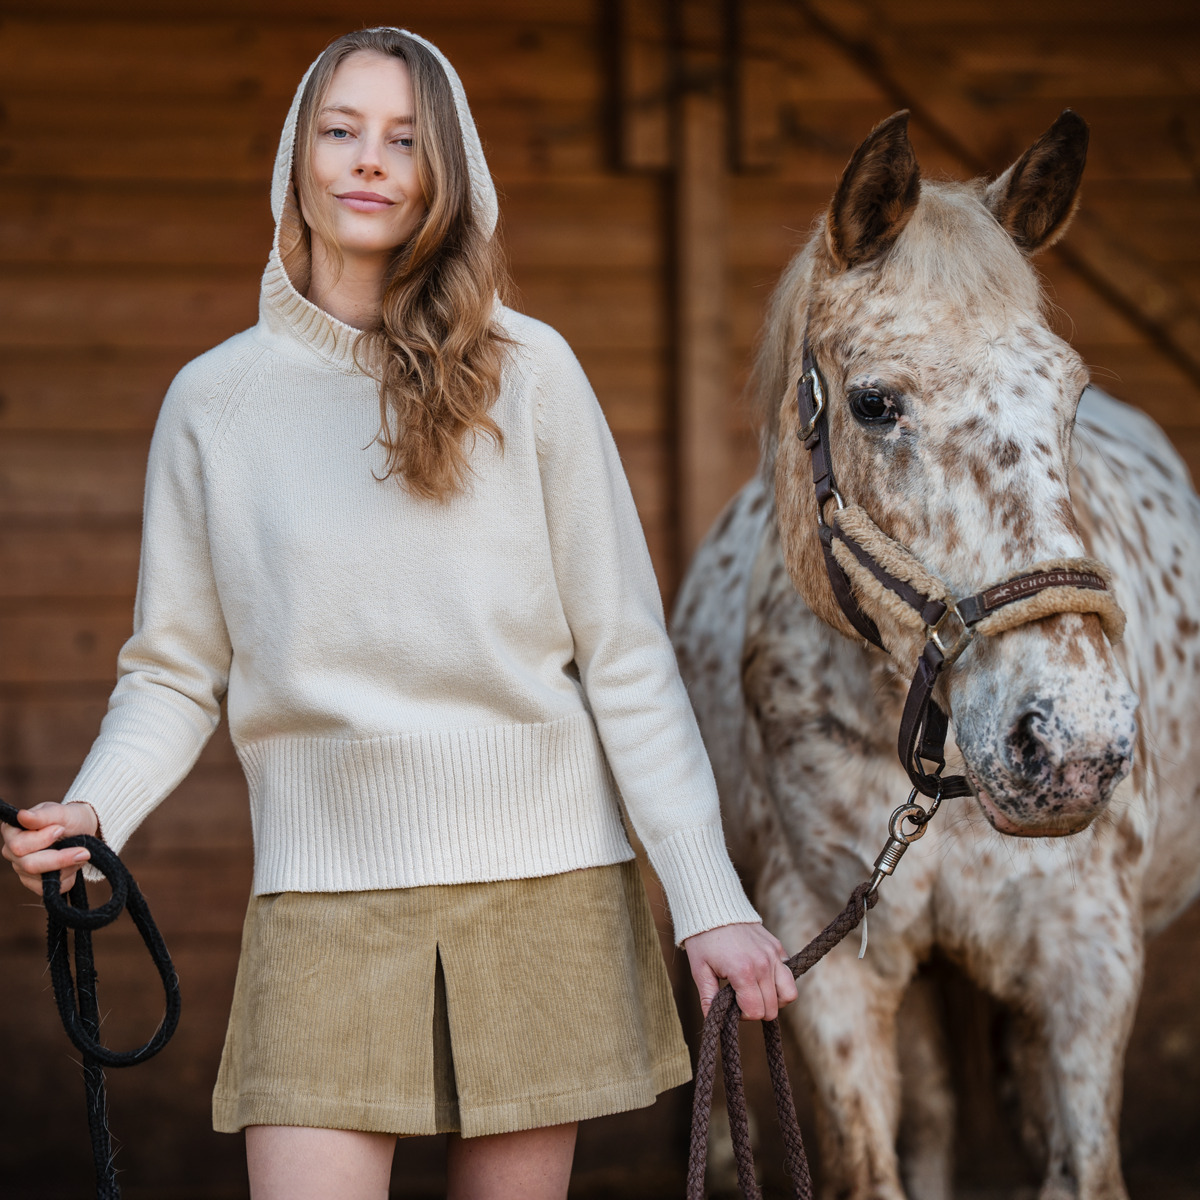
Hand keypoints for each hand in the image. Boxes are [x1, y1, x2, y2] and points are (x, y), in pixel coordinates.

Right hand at [1, 802, 98, 896]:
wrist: (82, 830)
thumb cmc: (69, 818)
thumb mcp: (60, 813)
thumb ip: (42, 816)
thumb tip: (22, 815)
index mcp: (12, 832)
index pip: (18, 846)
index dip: (41, 840)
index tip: (60, 829)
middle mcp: (12, 853)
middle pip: (30, 865)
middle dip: (60, 858)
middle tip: (83, 851)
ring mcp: (23, 870)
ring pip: (43, 880)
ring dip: (68, 866)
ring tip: (79, 852)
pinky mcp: (36, 884)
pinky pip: (53, 888)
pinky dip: (69, 877)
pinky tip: (74, 864)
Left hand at [683, 922, 798, 1020]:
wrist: (714, 906)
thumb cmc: (704, 938)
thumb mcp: (699, 969)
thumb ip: (708, 997)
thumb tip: (711, 1020)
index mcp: (743, 972)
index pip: (755, 1011)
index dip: (743, 1015)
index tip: (731, 1006)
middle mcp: (763, 965)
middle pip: (773, 1008)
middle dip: (756, 1010)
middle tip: (740, 999)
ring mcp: (773, 955)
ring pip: (789, 995)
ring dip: (774, 1000)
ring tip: (756, 992)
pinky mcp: (778, 947)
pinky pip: (789, 975)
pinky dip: (780, 983)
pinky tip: (762, 978)